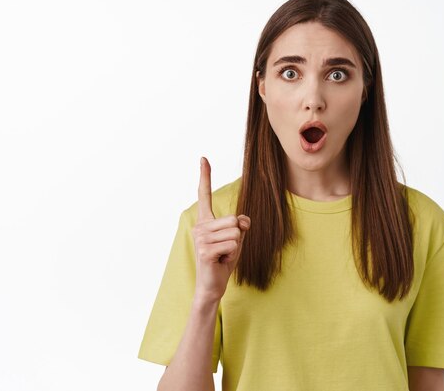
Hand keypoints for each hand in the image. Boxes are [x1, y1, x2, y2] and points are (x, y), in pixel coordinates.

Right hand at [192, 157, 250, 303]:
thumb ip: (240, 225)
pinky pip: (232, 244)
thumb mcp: (237, 239)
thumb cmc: (224, 260)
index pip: (203, 194)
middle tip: (226, 249)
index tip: (203, 158)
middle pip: (234, 219)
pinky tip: (221, 261)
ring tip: (223, 256)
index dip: (205, 176)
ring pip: (235, 232)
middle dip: (238, 236)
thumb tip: (243, 221)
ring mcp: (200, 238)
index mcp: (205, 221)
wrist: (213, 284)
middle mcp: (199, 226)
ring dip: (235, 247)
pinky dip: (232, 255)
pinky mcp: (204, 250)